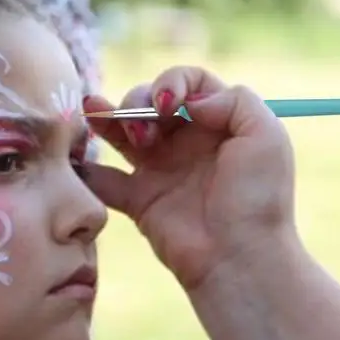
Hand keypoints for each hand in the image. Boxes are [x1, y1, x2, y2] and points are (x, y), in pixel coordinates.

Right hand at [83, 66, 298, 292]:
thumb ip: (234, 101)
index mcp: (218, 123)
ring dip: (107, 117)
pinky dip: (85, 168)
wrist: (239, 256)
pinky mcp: (138, 200)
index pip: (188, 83)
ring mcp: (159, 170)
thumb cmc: (258, 197)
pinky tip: (73, 155)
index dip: (173, 83)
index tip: (170, 105)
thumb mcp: (266, 136)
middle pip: (149, 101)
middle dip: (138, 102)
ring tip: (96, 114)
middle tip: (144, 131)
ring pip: (122, 131)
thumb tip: (189, 102)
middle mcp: (186, 142)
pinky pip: (103, 179)